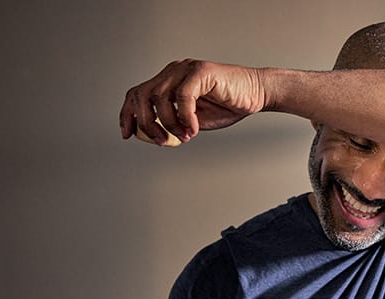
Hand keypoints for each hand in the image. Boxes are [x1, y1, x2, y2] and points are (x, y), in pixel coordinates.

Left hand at [119, 59, 265, 145]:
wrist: (256, 94)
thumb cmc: (228, 105)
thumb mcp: (193, 121)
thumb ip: (173, 124)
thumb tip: (154, 136)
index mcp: (168, 81)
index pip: (137, 94)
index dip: (128, 114)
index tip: (127, 134)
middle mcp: (173, 72)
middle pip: (142, 95)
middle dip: (146, 123)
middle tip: (160, 141)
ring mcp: (186, 69)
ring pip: (159, 98)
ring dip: (169, 124)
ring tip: (185, 136)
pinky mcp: (200, 72)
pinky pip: (183, 97)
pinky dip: (186, 117)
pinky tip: (194, 129)